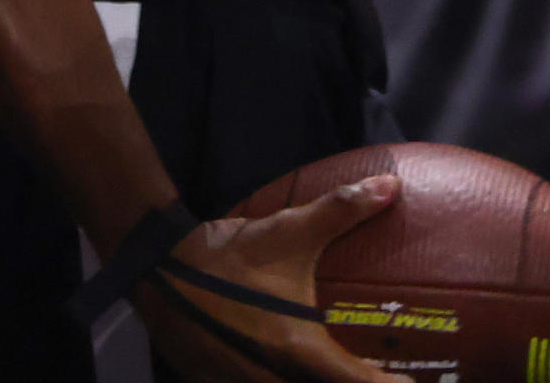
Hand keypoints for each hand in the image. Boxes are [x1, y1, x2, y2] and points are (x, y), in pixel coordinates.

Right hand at [133, 175, 400, 381]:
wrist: (158, 267)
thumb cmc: (232, 254)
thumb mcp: (290, 230)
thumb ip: (342, 210)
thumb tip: (391, 186)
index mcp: (294, 347)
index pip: (350, 381)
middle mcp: (266, 375)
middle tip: (374, 375)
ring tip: (331, 372)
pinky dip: (273, 381)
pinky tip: (282, 371)